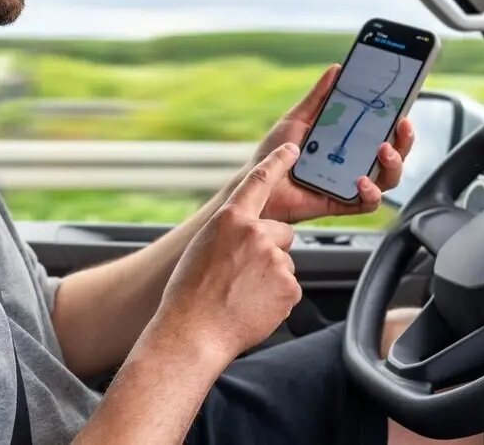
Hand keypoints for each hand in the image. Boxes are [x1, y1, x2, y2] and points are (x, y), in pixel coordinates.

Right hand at [154, 143, 303, 365]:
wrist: (193, 334)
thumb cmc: (190, 295)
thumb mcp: (203, 249)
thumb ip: (230, 234)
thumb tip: (248, 234)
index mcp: (230, 220)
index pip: (259, 182)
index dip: (278, 162)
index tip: (293, 148)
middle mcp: (256, 234)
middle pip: (282, 233)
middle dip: (272, 250)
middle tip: (244, 275)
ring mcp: (275, 260)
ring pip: (284, 264)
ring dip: (271, 278)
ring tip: (242, 296)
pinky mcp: (289, 286)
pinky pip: (289, 289)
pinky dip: (276, 300)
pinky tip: (253, 308)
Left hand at [245, 65, 414, 223]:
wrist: (257, 182)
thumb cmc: (275, 152)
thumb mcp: (298, 118)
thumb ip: (319, 96)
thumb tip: (336, 69)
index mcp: (350, 142)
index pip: (383, 132)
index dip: (399, 124)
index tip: (402, 109)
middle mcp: (355, 163)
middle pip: (395, 155)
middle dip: (404, 141)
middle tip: (401, 126)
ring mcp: (351, 184)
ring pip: (388, 179)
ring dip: (394, 165)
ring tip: (383, 151)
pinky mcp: (342, 204)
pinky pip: (367, 203)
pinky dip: (370, 193)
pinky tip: (361, 180)